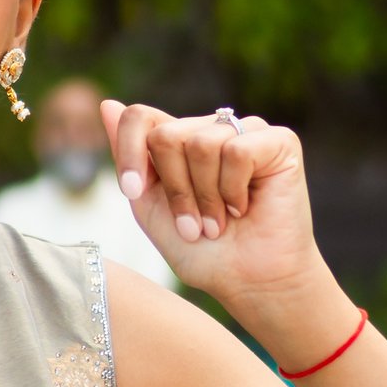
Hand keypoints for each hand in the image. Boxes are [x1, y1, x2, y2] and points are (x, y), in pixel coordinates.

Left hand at [101, 100, 343, 349]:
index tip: (133, 191)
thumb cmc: (203, 252)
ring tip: (220, 221)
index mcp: (180, 142)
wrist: (250, 283)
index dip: (130, 152)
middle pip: (167, 135)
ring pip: (202, 143)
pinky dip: (234, 189)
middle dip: (175, 189)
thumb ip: (130, 158)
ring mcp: (246, 132)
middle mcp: (212, 129)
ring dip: (206, 197)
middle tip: (195, 223)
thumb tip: (107, 103)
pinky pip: (238, 150)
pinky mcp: (279, 141)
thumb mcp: (150, 208)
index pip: (140, 117)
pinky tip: (245, 207)